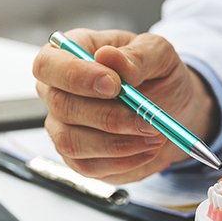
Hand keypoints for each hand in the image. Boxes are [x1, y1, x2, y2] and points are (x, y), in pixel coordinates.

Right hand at [33, 28, 218, 182]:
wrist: (173, 109)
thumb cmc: (158, 75)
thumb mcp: (159, 54)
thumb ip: (137, 55)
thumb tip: (108, 57)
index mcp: (70, 55)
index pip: (48, 64)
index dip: (76, 76)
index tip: (114, 85)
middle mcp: (57, 91)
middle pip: (62, 106)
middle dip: (109, 116)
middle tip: (147, 119)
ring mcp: (62, 127)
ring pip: (71, 142)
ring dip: (118, 143)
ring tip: (154, 134)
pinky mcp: (76, 157)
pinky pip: (88, 166)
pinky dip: (123, 161)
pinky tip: (147, 149)